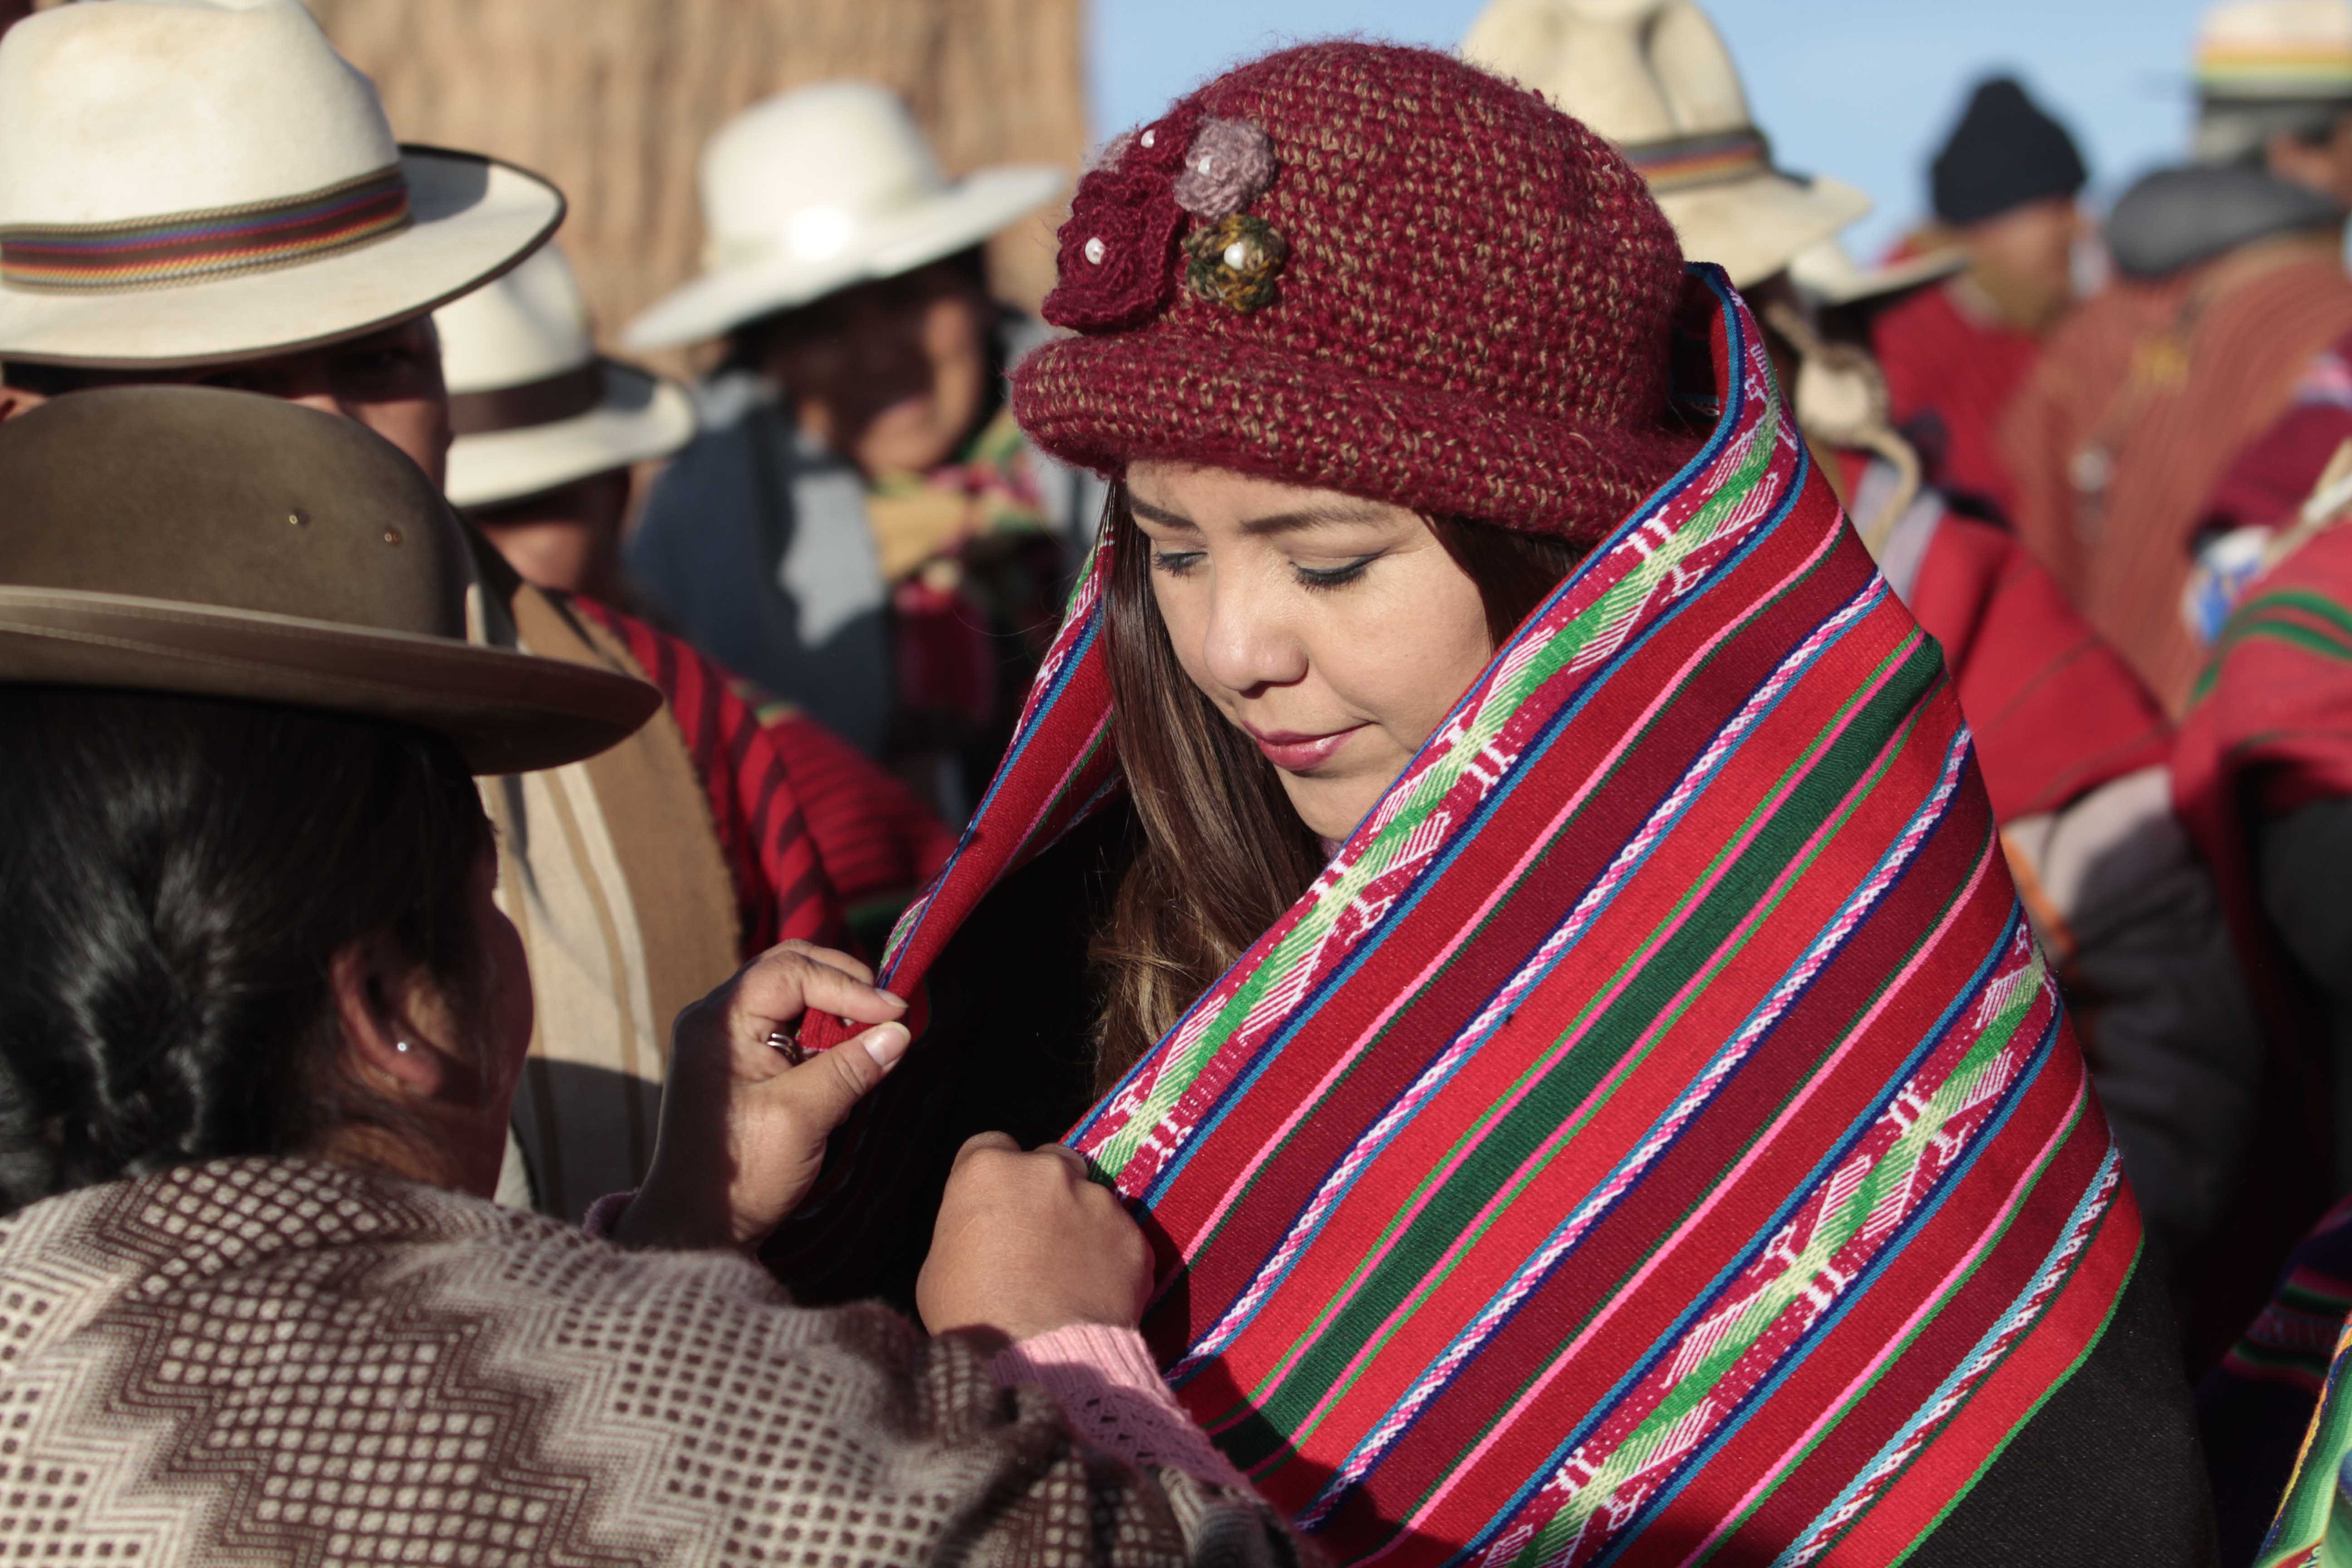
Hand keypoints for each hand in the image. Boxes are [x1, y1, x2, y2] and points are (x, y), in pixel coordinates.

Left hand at [616, 941, 909, 1252]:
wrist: (697, 1227)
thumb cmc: (742, 1174)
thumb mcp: (803, 1118)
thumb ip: (851, 1069)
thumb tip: (900, 1033)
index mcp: (718, 1022)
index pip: (791, 970)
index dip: (849, 984)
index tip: (895, 1012)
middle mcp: (714, 1018)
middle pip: (789, 969)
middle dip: (844, 985)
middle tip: (888, 1012)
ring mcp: (722, 1038)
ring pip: (790, 994)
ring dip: (835, 1008)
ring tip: (872, 1034)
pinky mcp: (735, 1060)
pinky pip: (784, 1024)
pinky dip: (820, 1032)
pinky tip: (846, 1055)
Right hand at [916, 1133, 1152, 1340]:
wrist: (1039, 1360)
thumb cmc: (971, 1317)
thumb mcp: (938, 1266)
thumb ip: (967, 1229)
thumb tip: (986, 1231)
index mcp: (989, 1169)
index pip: (990, 1146)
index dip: (992, 1178)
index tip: (995, 1207)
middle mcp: (1047, 1170)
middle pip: (1048, 1162)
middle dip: (1043, 1191)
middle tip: (1037, 1238)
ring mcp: (1097, 1199)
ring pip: (1089, 1196)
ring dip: (1080, 1222)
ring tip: (1069, 1272)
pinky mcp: (1133, 1235)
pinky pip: (1119, 1236)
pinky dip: (1110, 1255)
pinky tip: (1095, 1291)